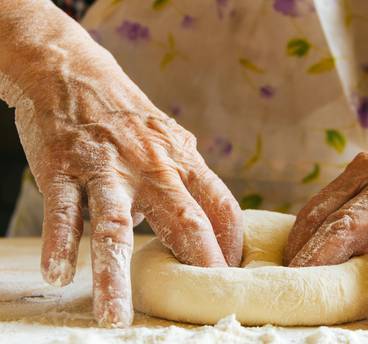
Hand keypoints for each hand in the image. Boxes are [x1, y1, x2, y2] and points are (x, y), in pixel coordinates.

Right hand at [2, 8, 242, 325]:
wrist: (73, 74)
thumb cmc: (127, 115)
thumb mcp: (169, 140)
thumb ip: (187, 177)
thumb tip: (200, 219)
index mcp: (182, 160)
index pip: (221, 205)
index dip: (232, 241)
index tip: (234, 271)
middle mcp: (151, 166)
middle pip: (184, 220)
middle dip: (199, 263)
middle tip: (206, 299)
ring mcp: (107, 168)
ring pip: (115, 227)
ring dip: (115, 276)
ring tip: (115, 316)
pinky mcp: (63, 168)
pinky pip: (63, 212)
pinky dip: (60, 245)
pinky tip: (58, 273)